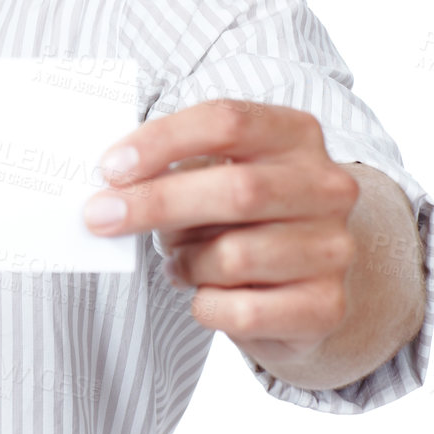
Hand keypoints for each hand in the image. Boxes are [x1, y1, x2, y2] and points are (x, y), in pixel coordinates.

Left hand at [83, 99, 360, 363]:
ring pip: (234, 257)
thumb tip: (111, 189)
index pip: (227, 121)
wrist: (311, 280)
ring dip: (186, 263)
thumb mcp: (217, 177)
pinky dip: (207, 306)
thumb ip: (176, 170)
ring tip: (180, 263)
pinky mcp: (326, 306)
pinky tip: (208, 295)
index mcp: (296, 135)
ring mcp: (333, 248)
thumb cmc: (245, 219)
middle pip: (235, 189)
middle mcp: (326, 187)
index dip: (163, 142)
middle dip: (155, 203)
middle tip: (99, 217)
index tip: (111, 168)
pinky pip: (243, 311)